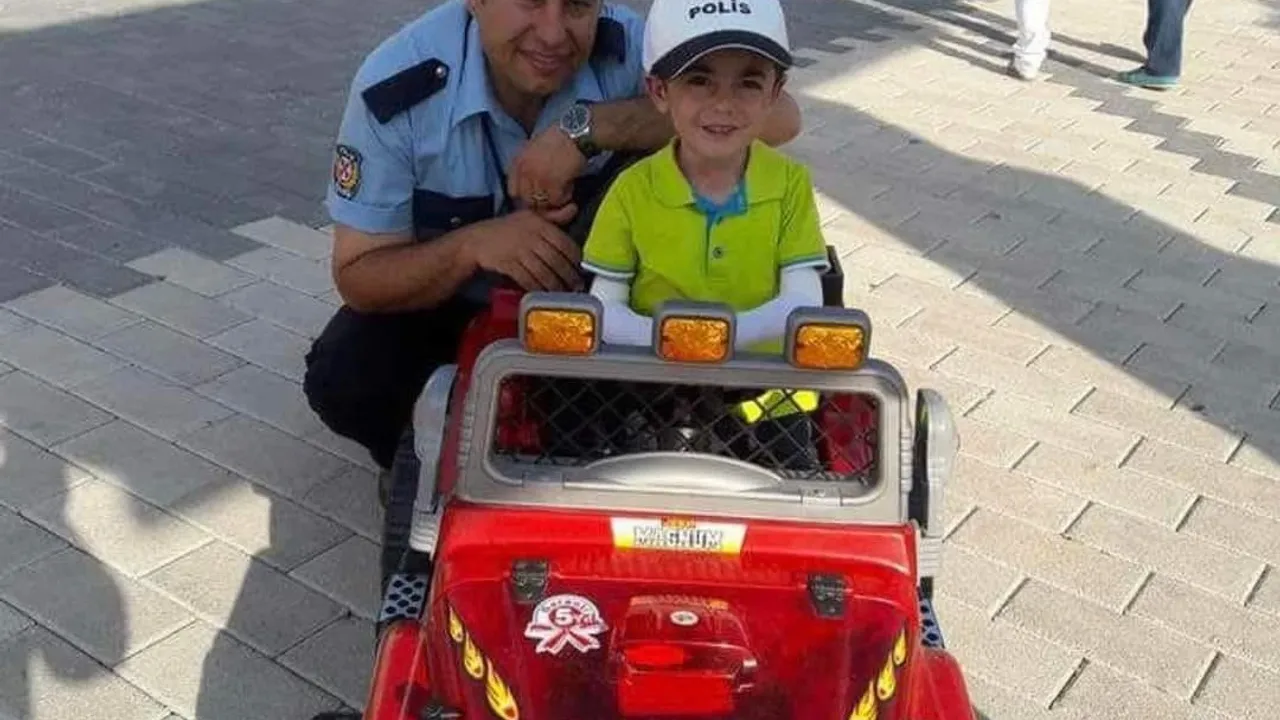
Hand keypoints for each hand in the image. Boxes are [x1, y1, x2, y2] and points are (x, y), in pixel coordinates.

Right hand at [463, 206, 584, 290]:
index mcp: (539, 224)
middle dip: (568, 276)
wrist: (476, 240)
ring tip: (563, 293)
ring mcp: (519, 250)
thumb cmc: (505, 229)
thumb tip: (574, 208)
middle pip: (556, 260)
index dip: (575, 258)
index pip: (564, 243)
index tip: (581, 268)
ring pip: (543, 272)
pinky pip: (527, 279)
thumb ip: (553, 216)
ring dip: (555, 286)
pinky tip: (544, 293)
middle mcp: (531, 236)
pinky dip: (537, 288)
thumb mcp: (529, 217)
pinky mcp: (508, 264)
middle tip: (577, 286)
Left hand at [509, 126, 585, 211]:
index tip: (536, 194)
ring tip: (562, 191)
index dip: (525, 196)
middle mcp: (524, 172)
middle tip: (552, 196)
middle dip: (539, 201)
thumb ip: (526, 166)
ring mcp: (538, 179)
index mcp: (517, 163)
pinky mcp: (553, 184)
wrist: (574, 134)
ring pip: (542, 203)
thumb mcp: (532, 148)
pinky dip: (564, 197)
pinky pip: (556, 201)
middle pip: (527, 200)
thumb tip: (528, 185)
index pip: (513, 191)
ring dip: (553, 200)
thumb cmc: (557, 139)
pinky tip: (570, 187)